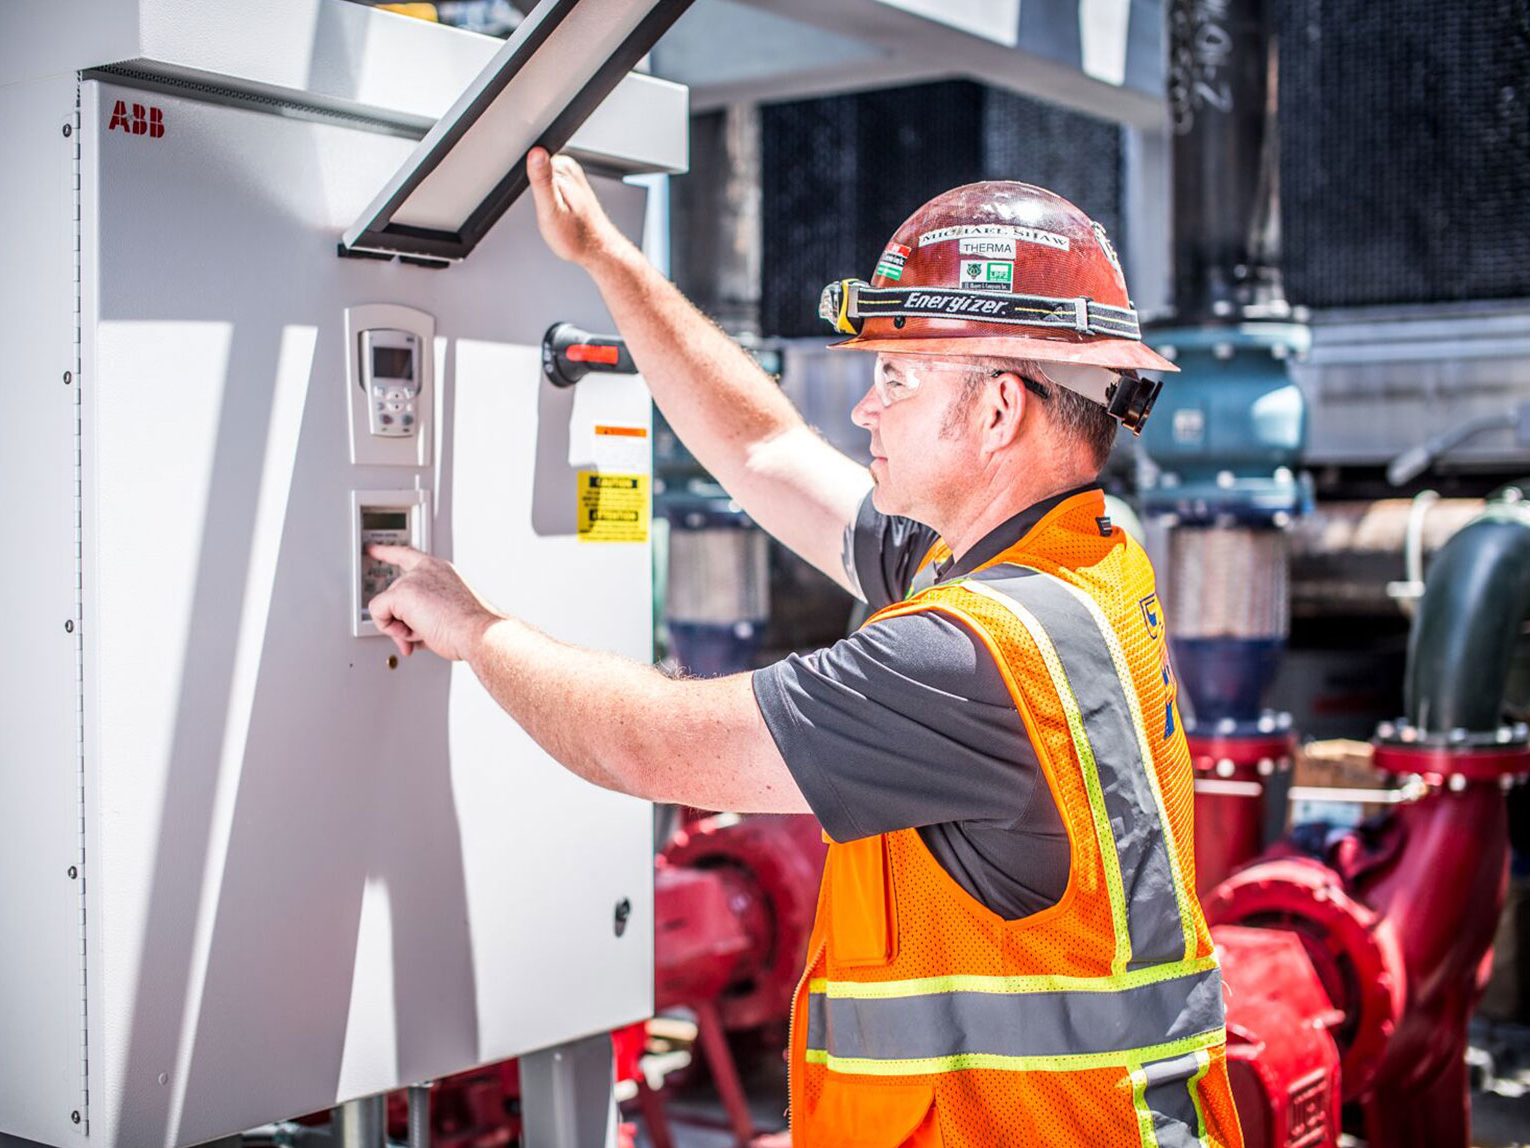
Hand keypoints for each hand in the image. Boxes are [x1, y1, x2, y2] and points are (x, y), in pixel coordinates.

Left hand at [366, 546, 503, 661]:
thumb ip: (422, 614)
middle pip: (394, 596)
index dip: (387, 552)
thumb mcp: (446, 613)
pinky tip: (411, 632)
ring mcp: (413, 580)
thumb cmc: (470, 627)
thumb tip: (404, 633)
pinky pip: (377, 613)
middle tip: (419, 636)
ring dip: (401, 628)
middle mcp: (426, 570)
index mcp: (439, 571)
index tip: (372, 548)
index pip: (407, 556)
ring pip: (386, 607)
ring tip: (426, 632)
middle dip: (402, 621)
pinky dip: (389, 628)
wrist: (478, 632)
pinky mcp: (401, 593)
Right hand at [527, 146, 624, 267]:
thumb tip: (536, 153)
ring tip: (551, 210)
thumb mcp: (551, 211)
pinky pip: (549, 182)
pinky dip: (546, 195)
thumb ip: (542, 181)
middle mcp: (569, 167)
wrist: (595, 249)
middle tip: (544, 208)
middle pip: (534, 165)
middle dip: (531, 186)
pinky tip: (554, 208)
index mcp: (563, 168)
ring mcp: (570, 174)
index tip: (536, 198)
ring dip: (539, 192)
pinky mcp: (569, 183)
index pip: (530, 157)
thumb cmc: (576, 237)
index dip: (522, 178)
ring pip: (541, 175)